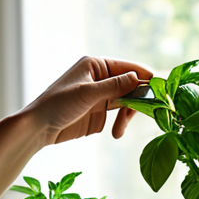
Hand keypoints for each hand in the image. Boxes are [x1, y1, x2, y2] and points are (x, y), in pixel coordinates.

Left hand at [22, 56, 152, 144]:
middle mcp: (101, 78)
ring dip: (128, 116)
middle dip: (137, 101)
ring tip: (119, 131)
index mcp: (97, 65)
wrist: (39, 128)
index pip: (128, 68)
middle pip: (131, 86)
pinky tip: (117, 133)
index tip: (159, 90)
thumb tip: (137, 77)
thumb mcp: (87, 93)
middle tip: (145, 114)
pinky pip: (120, 115)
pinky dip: (122, 124)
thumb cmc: (57, 105)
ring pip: (128, 102)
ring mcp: (101, 96)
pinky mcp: (100, 113)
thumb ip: (114, 86)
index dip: (144, 78)